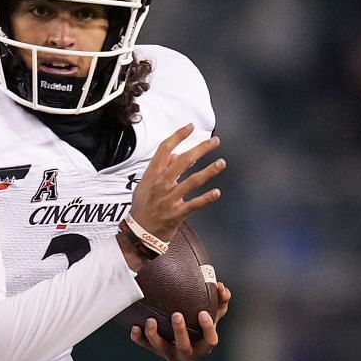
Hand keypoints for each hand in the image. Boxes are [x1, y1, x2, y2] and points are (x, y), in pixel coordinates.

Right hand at [128, 124, 224, 244]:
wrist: (139, 233)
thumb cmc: (142, 208)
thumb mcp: (145, 185)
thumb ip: (160, 169)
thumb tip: (176, 155)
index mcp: (152, 175)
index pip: (165, 149)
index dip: (178, 136)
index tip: (191, 127)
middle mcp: (162, 184)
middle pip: (183, 161)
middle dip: (201, 149)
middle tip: (215, 142)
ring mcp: (170, 198)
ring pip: (192, 181)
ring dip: (209, 171)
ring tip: (221, 163)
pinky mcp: (177, 213)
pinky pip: (194, 204)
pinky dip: (206, 198)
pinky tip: (217, 192)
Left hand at [130, 281, 231, 360]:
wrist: (186, 330)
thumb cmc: (202, 320)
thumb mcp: (214, 310)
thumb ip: (221, 299)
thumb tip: (220, 286)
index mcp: (204, 345)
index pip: (209, 340)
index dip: (207, 329)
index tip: (202, 313)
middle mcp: (188, 354)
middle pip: (184, 347)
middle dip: (180, 333)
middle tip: (177, 315)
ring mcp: (171, 354)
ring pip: (162, 349)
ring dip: (155, 336)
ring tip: (151, 321)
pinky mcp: (156, 351)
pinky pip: (146, 346)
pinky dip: (140, 338)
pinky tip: (135, 328)